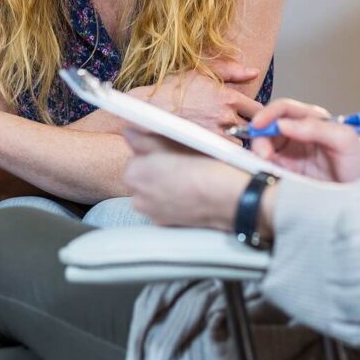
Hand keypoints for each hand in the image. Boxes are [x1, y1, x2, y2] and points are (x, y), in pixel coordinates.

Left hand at [122, 129, 247, 229]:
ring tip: (186, 179)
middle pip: (140, 178)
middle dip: (154, 172)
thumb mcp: (175, 143)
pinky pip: (162, 207)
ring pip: (150, 193)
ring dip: (162, 186)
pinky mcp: (166, 225)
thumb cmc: (205, 168)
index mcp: (134, 173)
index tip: (168, 153)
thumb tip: (129, 133)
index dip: (152, 154)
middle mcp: (137, 197)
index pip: (134, 159)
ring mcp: (151, 214)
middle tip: (179, 164)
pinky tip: (188, 194)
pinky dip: (170, 201)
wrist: (231, 199)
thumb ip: (145, 140)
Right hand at [127, 60, 261, 138]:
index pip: (259, 110)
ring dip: (237, 140)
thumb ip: (230, 70)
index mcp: (227, 97)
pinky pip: (226, 153)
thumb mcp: (200, 72)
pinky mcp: (207, 147)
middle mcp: (225, 116)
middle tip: (241, 127)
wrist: (149, 109)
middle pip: (253, 129)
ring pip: (241, 143)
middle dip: (249, 128)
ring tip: (225, 136)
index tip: (250, 116)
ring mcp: (217, 134)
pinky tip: (215, 143)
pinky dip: (224, 150)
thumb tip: (254, 72)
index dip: (257, 114)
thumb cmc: (173, 90)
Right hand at [250, 99, 359, 182]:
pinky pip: (267, 164)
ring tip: (267, 165)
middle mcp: (299, 133)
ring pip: (264, 144)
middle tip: (263, 154)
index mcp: (313, 120)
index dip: (268, 114)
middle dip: (260, 136)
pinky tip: (268, 171)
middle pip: (269, 126)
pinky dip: (261, 165)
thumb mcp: (345, 141)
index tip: (258, 125)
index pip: (284, 109)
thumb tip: (283, 124)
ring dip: (259, 152)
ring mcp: (291, 153)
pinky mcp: (286, 171)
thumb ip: (316, 127)